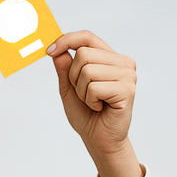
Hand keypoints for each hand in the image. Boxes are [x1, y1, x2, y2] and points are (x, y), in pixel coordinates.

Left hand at [48, 31, 141, 176]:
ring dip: (82, 91)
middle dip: (73, 77)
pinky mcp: (127, 90)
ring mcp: (128, 75)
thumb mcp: (69, 88)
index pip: (87, 37)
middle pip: (83, 54)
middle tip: (84, 94)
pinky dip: (90, 100)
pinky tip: (100, 107)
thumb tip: (57, 49)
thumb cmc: (87, 114)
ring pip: (87, 70)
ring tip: (93, 102)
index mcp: (110, 57)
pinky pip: (94, 87)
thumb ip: (64, 68)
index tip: (49, 52)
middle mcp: (123, 62)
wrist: (100, 140)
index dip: (66, 40)